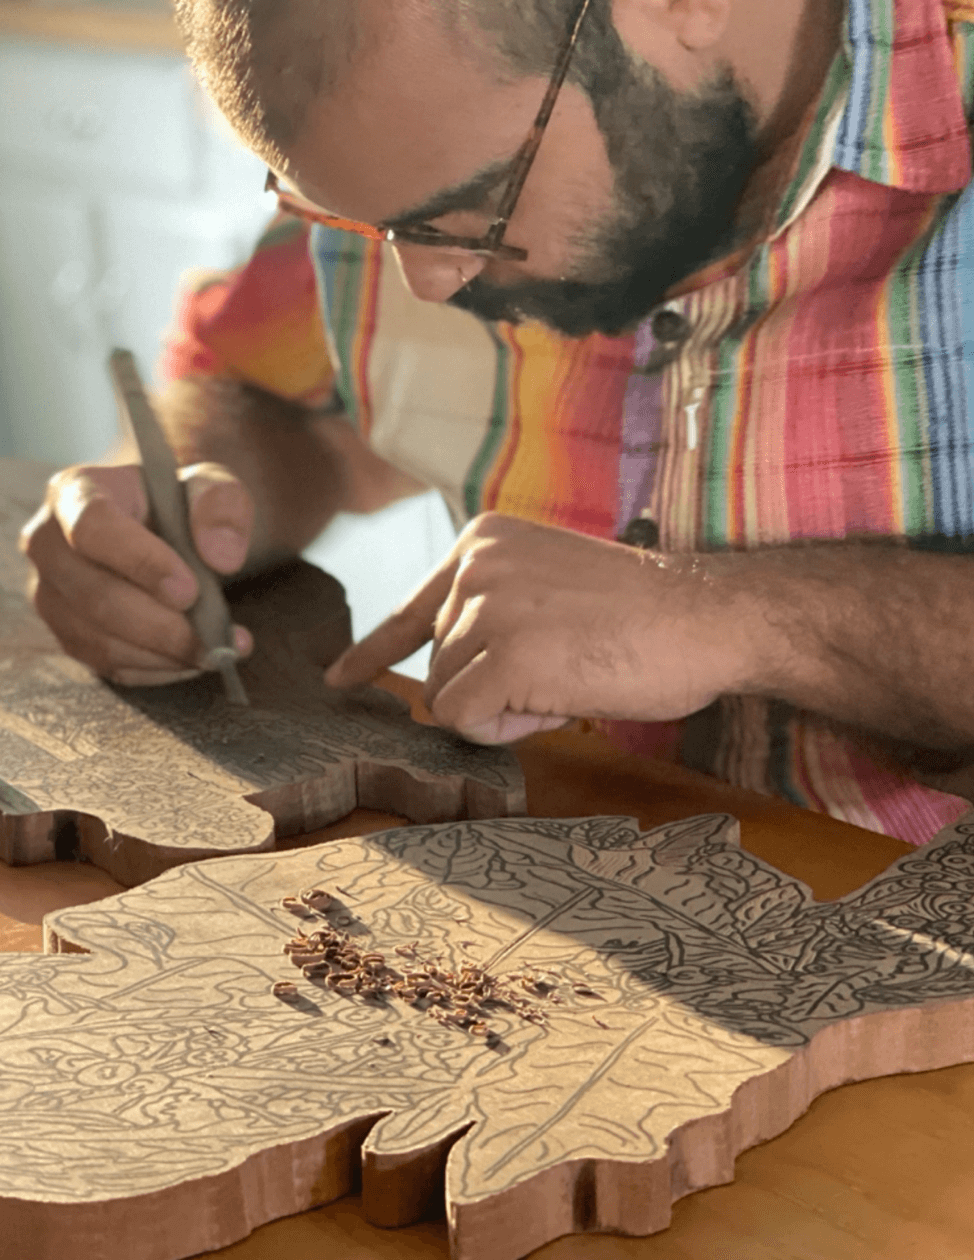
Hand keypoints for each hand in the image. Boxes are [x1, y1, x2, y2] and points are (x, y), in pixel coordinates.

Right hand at [21, 461, 254, 685]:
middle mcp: (49, 544)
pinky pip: (107, 664)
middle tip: (217, 638)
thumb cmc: (183, 503)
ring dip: (164, 654)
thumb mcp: (212, 485)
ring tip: (218, 650)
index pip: (94, 528)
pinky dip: (157, 668)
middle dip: (162, 626)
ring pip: (99, 640)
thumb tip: (223, 557)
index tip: (190, 592)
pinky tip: (194, 658)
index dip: (140, 563)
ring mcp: (51, 594)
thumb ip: (222, 505)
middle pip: (94, 596)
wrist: (169, 527)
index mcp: (75, 492)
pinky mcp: (68, 632)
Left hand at [325, 513, 762, 742]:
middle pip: (436, 666)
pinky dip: (508, 726)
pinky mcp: (505, 653)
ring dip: (505, 707)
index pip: (412, 607)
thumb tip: (439, 684)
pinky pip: (466, 718)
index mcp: (483, 541)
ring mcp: (488, 607)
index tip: (341, 679)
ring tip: (570, 676)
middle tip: (563, 670)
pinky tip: (561, 700)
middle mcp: (475, 565)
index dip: (374, 652)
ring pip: (448, 696)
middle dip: (492, 687)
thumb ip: (492, 614)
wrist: (706, 616)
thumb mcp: (548, 588)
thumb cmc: (642, 614)